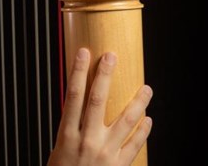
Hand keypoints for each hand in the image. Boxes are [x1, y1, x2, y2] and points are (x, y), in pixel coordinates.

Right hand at [47, 48, 152, 165]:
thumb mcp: (59, 151)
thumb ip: (71, 130)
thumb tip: (81, 106)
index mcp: (67, 136)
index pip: (73, 96)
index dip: (78, 72)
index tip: (84, 53)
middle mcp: (87, 141)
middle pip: (97, 100)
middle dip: (105, 75)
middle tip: (112, 56)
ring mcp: (105, 153)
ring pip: (125, 120)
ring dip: (138, 102)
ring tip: (146, 88)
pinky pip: (135, 145)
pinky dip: (143, 131)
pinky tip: (148, 120)